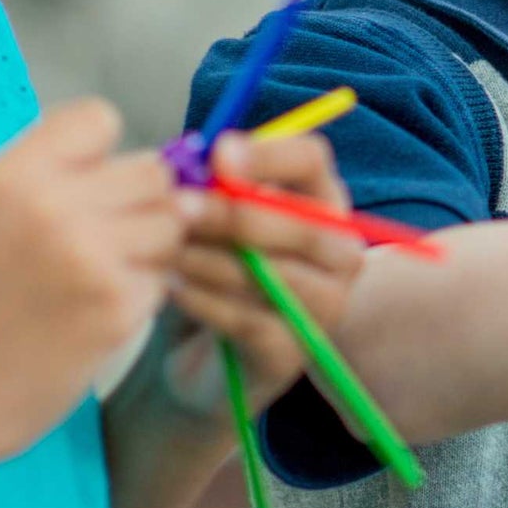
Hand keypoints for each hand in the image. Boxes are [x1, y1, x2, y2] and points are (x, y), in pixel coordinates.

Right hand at [0, 100, 182, 487]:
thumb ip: (69, 174)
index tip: (90, 188)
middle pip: (153, 170)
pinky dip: (149, 291)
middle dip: (143, 204)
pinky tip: (104, 310)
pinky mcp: (120, 302)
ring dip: (155, 248)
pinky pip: (169, 273)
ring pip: (174, 220)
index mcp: (14, 172)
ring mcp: (89, 253)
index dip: (108, 153)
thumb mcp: (0, 213)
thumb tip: (169, 152)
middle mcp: (51, 204)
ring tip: (104, 275)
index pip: (99, 117)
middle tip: (105, 243)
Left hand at [168, 132, 363, 412]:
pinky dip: (205, 303)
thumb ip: (211, 186)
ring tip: (167, 253)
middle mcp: (340, 254)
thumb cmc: (215, 267)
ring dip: (211, 260)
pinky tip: (174, 290)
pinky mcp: (293, 353)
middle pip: (302, 225)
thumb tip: (188, 162)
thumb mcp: (216, 218)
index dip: (270, 154)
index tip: (218, 154)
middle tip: (178, 207)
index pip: (313, 161)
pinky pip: (249, 322)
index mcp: (324, 204)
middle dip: (233, 214)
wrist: (210, 353)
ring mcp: (325, 307)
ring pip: (273, 276)